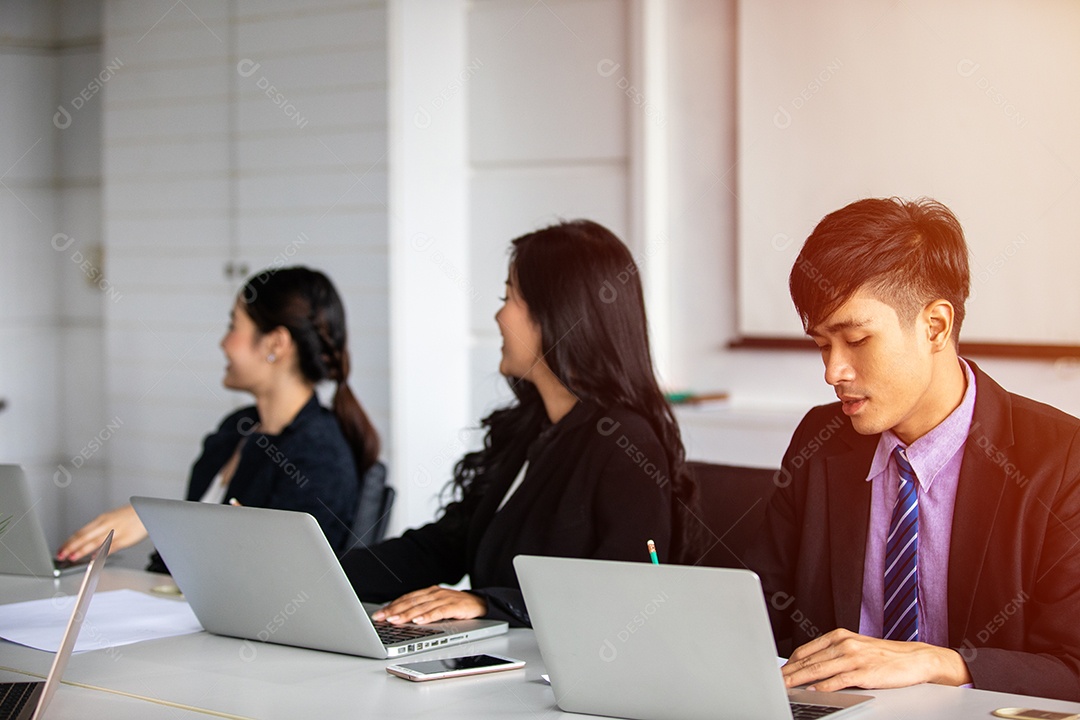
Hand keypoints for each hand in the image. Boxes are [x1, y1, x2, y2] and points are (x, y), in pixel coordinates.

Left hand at [56, 504, 147, 560]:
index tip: (61, 549)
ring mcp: (115, 532)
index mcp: (101, 520)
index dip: (69, 542)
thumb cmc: (130, 516)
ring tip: (72, 557)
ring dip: (82, 550)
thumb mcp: (112, 519)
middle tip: (61, 555)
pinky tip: (94, 557)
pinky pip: (111, 546)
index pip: (81, 532)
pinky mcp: (125, 538)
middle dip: (71, 547)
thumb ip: (99, 530)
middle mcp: (106, 525)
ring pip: (95, 541)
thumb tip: (86, 540)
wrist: (146, 511)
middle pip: (85, 537)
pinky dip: (101, 552)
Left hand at [371, 586, 486, 624]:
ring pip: (422, 607)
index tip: (378, 615)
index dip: (391, 606)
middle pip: (411, 602)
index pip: (406, 599)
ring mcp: (445, 599)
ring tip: (395, 621)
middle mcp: (435, 593)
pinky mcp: (455, 607)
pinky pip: (439, 612)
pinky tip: (418, 621)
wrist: (481, 603)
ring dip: (407, 614)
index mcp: (428, 592)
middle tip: (381, 619)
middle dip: (394, 611)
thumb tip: (398, 619)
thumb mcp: (436, 606)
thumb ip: (421, 609)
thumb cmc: (456, 607)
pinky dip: (428, 617)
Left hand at [781, 628, 971, 690]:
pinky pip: (839, 680)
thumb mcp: (855, 648)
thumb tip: (809, 668)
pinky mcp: (864, 672)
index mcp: (839, 636)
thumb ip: (832, 655)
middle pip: (808, 661)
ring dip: (799, 680)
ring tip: (786, 688)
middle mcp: (844, 644)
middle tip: (774, 682)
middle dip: (789, 673)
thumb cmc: (883, 655)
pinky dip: (823, 686)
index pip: (806, 650)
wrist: (915, 659)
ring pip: (819, 670)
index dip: (789, 663)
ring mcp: (854, 657)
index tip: (776, 673)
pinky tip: (813, 691)